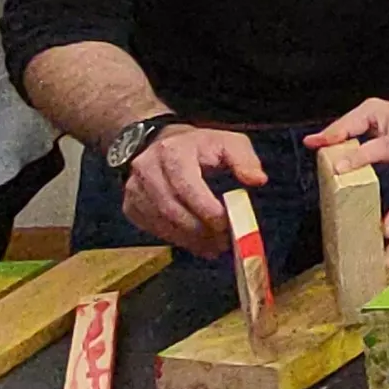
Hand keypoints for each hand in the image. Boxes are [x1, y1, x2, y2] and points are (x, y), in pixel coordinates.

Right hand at [121, 126, 264, 254]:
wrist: (160, 142)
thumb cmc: (200, 146)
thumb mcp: (228, 142)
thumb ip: (245, 160)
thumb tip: (257, 180)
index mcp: (173, 151)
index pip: (186, 185)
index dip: (206, 209)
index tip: (226, 224)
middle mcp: (147, 168)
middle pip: (172, 209)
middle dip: (199, 230)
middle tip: (222, 242)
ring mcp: (135, 188)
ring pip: (161, 223)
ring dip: (189, 240)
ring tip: (213, 246)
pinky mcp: (130, 205)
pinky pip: (153, 229)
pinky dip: (176, 240)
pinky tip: (195, 243)